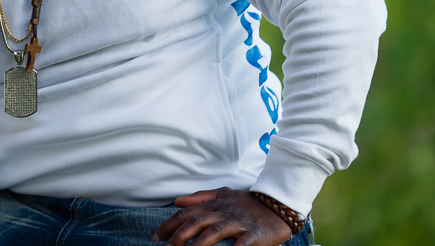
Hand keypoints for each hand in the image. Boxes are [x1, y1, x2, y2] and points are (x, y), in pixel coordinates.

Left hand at [151, 187, 292, 245]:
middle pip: (196, 222)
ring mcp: (238, 224)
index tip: (155, 238)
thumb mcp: (224, 194)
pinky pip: (240, 245)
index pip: (186, 213)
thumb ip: (201, 197)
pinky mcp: (253, 235)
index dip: (169, 225)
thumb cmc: (248, 203)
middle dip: (178, 237)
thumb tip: (177, 201)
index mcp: (215, 204)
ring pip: (213, 233)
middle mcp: (223, 212)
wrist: (279, 204)